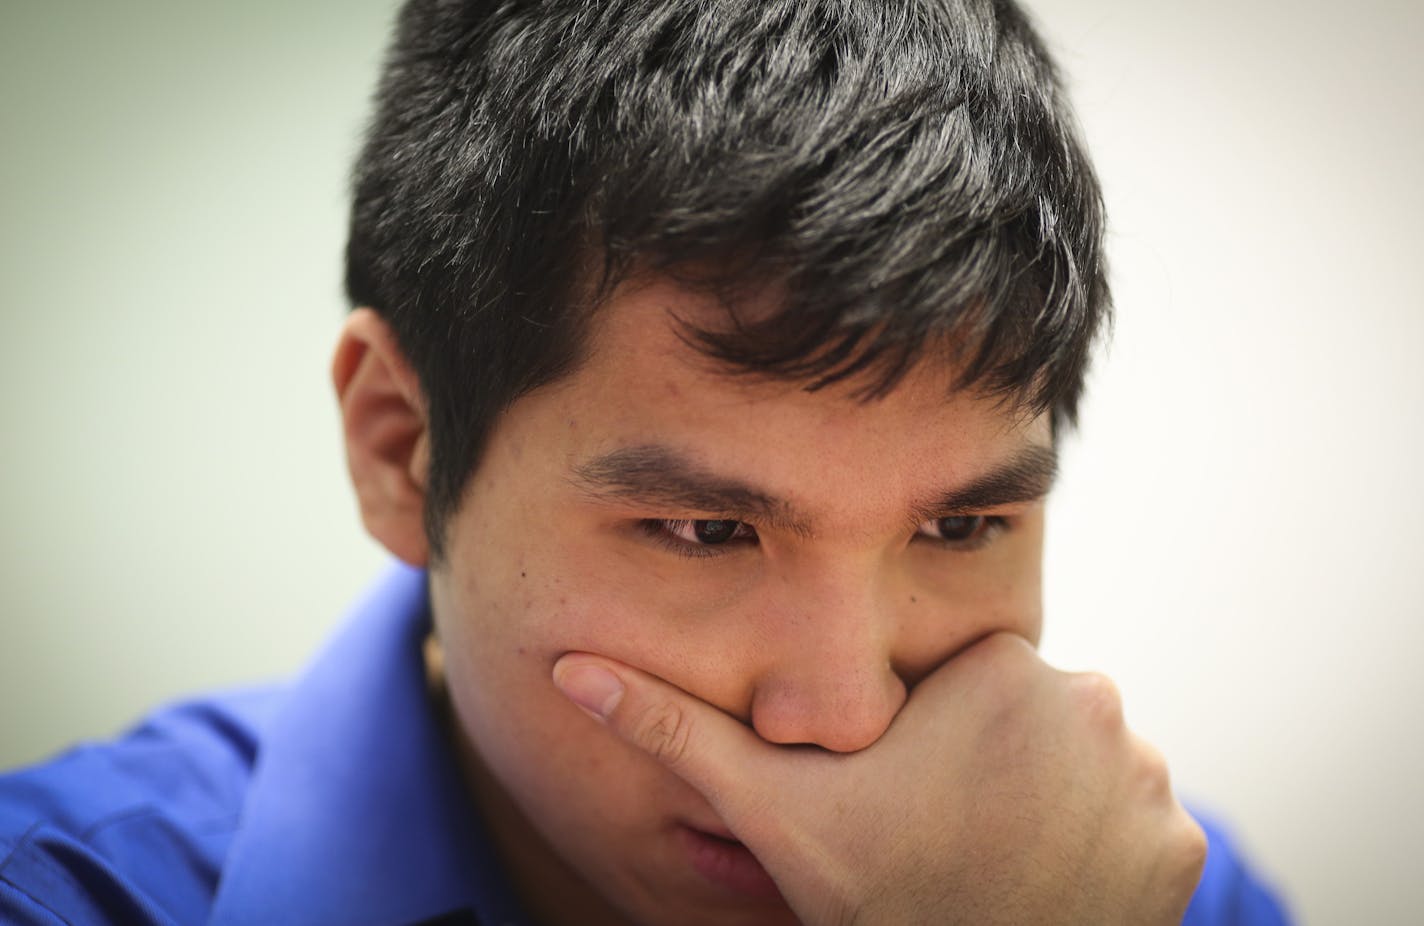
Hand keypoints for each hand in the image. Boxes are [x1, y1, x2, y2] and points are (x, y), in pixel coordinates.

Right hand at [553, 632, 1205, 924]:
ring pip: (1080, 765)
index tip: (908, 788)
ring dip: (1042, 800)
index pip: (968, 675)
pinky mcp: (1182, 842)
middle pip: (1028, 716)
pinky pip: (1132, 821)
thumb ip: (678, 727)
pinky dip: (1094, 847)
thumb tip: (569, 668)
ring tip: (987, 853)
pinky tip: (1041, 882)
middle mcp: (1095, 702)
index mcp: (1002, 669)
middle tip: (943, 825)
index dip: (928, 733)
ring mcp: (1151, 778)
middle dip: (988, 760)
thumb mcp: (768, 808)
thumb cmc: (868, 897)